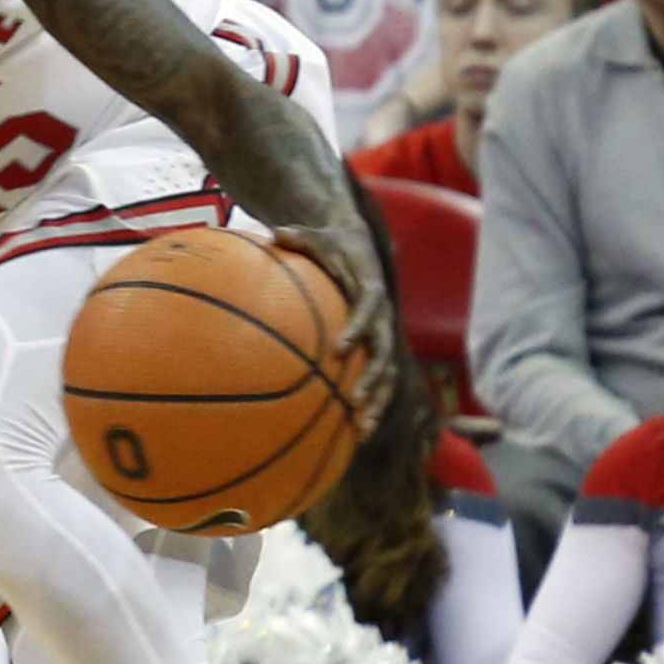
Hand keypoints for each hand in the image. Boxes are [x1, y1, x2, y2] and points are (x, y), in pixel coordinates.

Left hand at [271, 214, 396, 434]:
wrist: (359, 247)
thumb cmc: (332, 243)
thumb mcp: (317, 235)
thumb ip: (300, 237)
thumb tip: (276, 231)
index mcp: (371, 290)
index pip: (368, 311)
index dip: (357, 329)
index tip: (340, 349)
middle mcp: (382, 316)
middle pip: (384, 351)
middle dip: (373, 378)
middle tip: (356, 401)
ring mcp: (382, 336)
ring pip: (387, 374)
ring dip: (378, 402)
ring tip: (361, 430)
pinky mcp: (375, 349)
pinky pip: (377, 380)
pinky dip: (370, 404)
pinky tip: (353, 432)